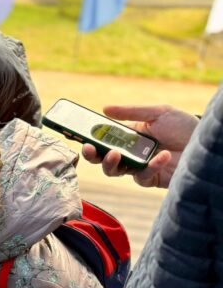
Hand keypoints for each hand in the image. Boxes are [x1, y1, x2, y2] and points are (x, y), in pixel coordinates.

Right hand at [82, 104, 197, 188]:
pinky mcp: (151, 178)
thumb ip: (131, 112)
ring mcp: (138, 167)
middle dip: (93, 156)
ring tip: (115, 154)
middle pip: (102, 159)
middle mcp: (129, 153)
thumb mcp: (158, 112)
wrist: (205, 143)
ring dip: (111, 164)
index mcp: (127, 137)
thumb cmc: (183, 125)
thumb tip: (104, 108)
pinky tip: (164, 154)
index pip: (103, 141)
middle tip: (91, 149)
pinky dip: (151, 166)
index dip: (90, 141)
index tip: (82, 137)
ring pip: (115, 171)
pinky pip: (142, 176)